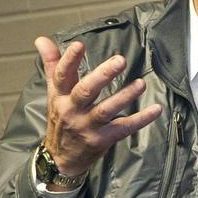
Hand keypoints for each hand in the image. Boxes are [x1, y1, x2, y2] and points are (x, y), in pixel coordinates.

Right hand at [37, 36, 161, 184]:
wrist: (60, 158)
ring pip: (106, 110)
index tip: (79, 45)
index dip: (68, 60)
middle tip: (120, 60)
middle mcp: (71, 110)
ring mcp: (87, 126)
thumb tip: (41, 39)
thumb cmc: (61, 118)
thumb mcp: (54, 93)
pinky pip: (123, 128)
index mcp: (59, 96)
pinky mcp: (101, 140)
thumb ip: (52, 65)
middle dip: (102, 75)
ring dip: (124, 96)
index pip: (61, 76)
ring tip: (141, 83)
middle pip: (85, 91)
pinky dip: (141, 119)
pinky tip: (156, 109)